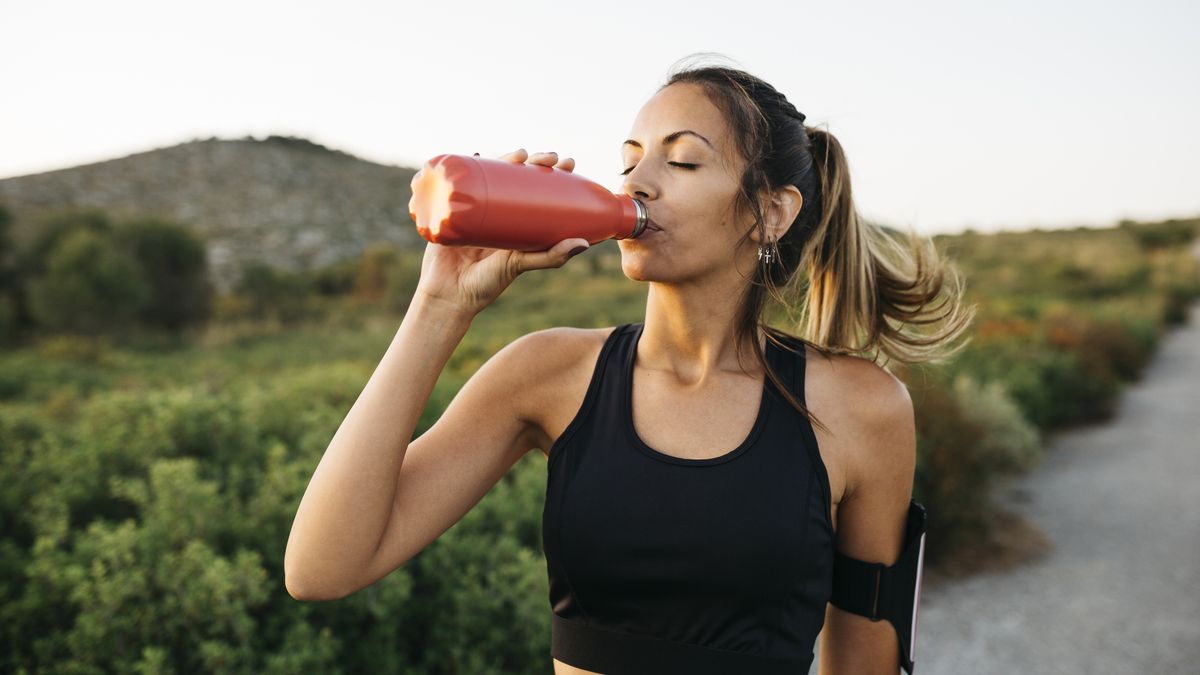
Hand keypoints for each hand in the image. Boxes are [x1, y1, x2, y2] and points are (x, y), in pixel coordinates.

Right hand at [413, 149, 588, 315]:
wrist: (447, 296)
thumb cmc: (485, 285)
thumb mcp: (519, 265)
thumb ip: (549, 257)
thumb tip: (583, 244)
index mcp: (515, 221)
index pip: (536, 189)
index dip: (552, 173)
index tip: (568, 163)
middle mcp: (496, 211)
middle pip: (515, 176)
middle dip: (533, 161)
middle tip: (549, 157)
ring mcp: (473, 207)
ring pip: (490, 174)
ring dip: (505, 157)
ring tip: (520, 154)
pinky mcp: (450, 208)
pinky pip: (458, 183)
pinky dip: (466, 165)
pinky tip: (477, 155)